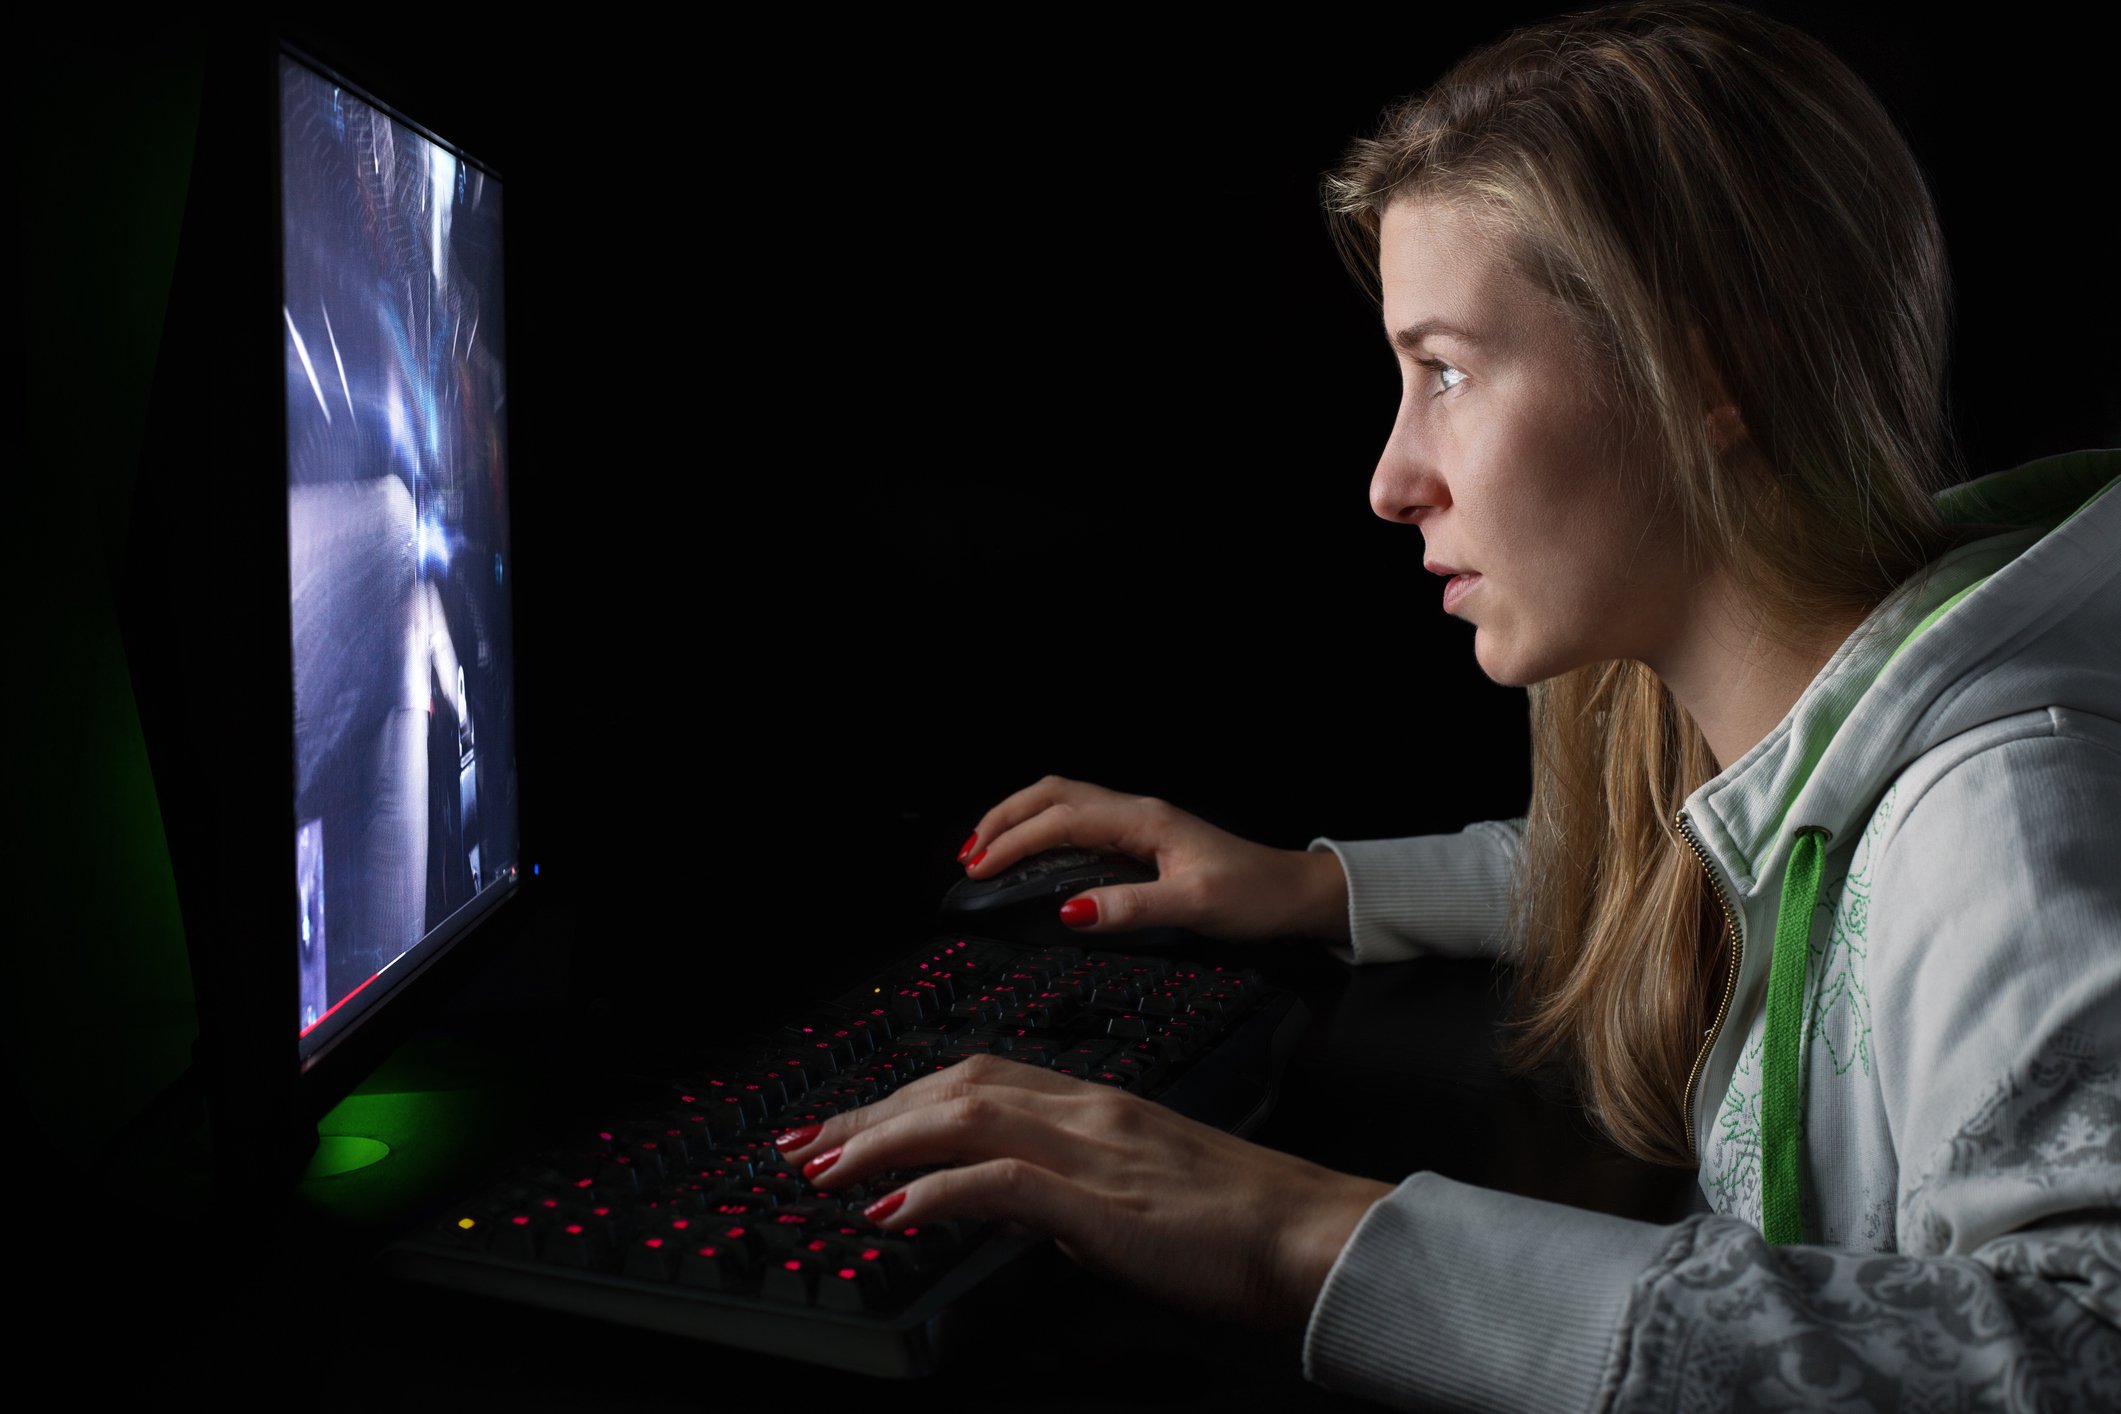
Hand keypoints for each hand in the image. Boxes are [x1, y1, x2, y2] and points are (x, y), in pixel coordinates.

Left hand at [775, 1055, 1392, 1330]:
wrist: (1315, 1235)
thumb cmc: (1242, 1225)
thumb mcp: (1138, 1197)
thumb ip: (1072, 1194)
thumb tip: (1016, 1214)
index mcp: (1096, 1104)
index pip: (975, 1080)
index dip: (899, 1099)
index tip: (844, 1128)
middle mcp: (1086, 1109)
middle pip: (953, 1085)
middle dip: (867, 1114)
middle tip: (801, 1145)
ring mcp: (1093, 1147)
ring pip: (964, 1115)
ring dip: (882, 1141)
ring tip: (824, 1173)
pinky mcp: (1102, 1200)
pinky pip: (1002, 1182)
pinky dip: (936, 1190)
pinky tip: (893, 1208)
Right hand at [957, 776, 1348, 943]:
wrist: (1294, 893)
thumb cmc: (1254, 895)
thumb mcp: (1194, 906)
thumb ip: (1131, 907)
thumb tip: (1069, 910)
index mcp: (1143, 820)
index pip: (1061, 819)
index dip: (1014, 842)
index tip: (980, 870)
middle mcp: (1136, 812)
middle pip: (1052, 794)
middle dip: (1003, 819)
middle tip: (968, 855)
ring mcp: (1139, 822)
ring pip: (1063, 802)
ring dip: (1020, 820)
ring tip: (986, 851)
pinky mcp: (1142, 838)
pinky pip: (1079, 822)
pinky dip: (1043, 831)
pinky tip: (1033, 855)